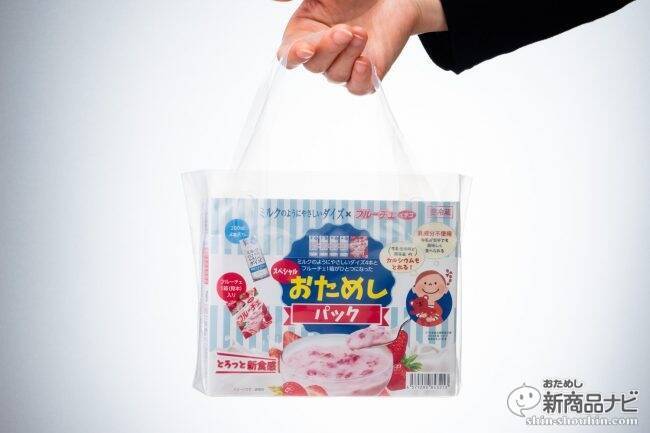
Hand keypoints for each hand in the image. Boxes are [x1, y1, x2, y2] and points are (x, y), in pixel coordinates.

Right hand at [274, 0, 446, 93]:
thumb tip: (277, 0)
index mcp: (303, 33)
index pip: (288, 55)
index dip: (293, 56)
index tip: (305, 49)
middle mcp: (320, 54)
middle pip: (314, 65)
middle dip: (329, 49)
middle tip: (347, 30)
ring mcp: (343, 67)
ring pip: (336, 75)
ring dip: (349, 54)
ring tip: (362, 32)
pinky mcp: (365, 76)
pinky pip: (357, 88)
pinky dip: (360, 78)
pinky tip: (366, 61)